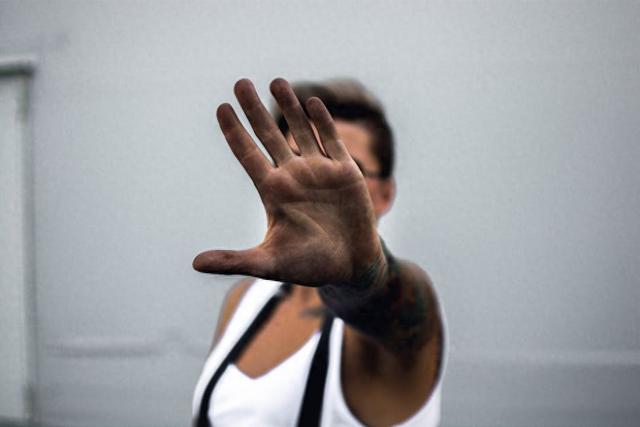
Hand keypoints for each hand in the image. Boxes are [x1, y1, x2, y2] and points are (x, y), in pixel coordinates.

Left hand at [193, 78, 385, 287]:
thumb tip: (195, 263)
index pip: (248, 154)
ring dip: (289, 107)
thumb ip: (234, 260)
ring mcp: (319, 171)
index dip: (234, 131)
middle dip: (255, 109)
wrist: (350, 267)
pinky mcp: (345, 172)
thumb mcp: (268, 263)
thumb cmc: (308, 266)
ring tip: (275, 82)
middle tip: (240, 82)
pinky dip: (322, 122)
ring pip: (300, 130)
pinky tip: (311, 102)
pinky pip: (331, 140)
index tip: (221, 108)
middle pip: (269, 135)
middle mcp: (293, 175)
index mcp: (273, 192)